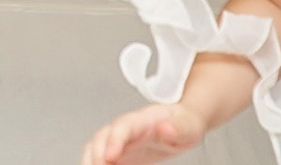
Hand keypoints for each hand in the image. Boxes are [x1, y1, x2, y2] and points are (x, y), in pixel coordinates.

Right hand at [81, 102, 205, 164]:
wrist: (180, 123)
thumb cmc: (184, 124)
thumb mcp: (189, 127)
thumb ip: (178, 128)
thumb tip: (165, 129)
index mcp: (142, 120)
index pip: (122, 127)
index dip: (114, 141)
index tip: (110, 158)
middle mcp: (125, 128)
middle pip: (102, 137)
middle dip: (96, 155)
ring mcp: (120, 139)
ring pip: (96, 147)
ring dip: (91, 161)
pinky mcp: (120, 151)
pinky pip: (101, 158)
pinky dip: (95, 164)